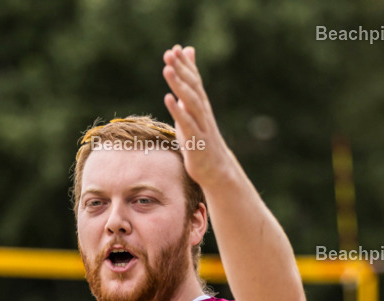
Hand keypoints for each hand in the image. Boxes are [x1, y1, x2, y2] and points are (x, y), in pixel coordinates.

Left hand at [162, 44, 234, 188]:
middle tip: (170, 52)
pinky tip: (168, 99)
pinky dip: (178, 111)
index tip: (176, 48)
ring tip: (167, 69)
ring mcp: (201, 126)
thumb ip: (189, 93)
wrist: (216, 169)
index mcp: (201, 106)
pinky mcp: (196, 141)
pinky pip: (187, 124)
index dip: (185, 65)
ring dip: (179, 85)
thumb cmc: (201, 139)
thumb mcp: (193, 114)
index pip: (194, 81)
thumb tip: (187, 84)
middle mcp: (203, 112)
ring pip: (191, 102)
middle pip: (193, 87)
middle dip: (181, 69)